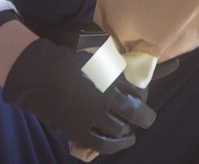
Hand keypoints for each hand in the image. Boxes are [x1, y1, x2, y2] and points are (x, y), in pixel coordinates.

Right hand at [3, 38, 154, 153]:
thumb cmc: (68, 61)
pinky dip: (117, 145)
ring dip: (126, 129)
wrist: (43, 76)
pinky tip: (125, 142)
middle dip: (145, 117)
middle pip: (135, 112)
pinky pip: (103, 144)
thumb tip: (121, 75)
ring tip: (129, 130)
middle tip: (149, 118)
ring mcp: (94, 117)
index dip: (142, 97)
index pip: (138, 92)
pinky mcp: (80, 132)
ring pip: (120, 129)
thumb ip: (112, 70)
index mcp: (113, 79)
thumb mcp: (97, 59)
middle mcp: (108, 99)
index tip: (141, 98)